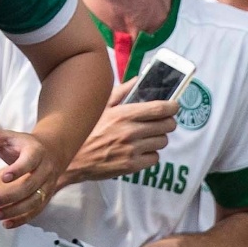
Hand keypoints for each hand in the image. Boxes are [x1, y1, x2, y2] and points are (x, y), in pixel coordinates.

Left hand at [0, 127, 58, 226]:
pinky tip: (6, 224)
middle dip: (10, 196)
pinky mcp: (46, 197)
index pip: (29, 162)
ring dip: (15, 210)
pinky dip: (22, 219)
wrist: (52, 151)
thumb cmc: (24, 145)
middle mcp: (45, 170)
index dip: (18, 170)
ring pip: (34, 201)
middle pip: (30, 186)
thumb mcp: (9, 137)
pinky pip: (36, 210)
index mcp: (36, 152)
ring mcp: (48, 185)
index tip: (3, 178)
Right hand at [61, 79, 176, 183]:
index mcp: (122, 114)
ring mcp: (132, 150)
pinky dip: (150, 154)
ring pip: (162, 142)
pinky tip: (139, 150)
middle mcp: (130, 132)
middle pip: (167, 126)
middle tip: (160, 122)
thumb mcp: (100, 106)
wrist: (73, 159)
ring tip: (146, 137)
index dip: (172, 107)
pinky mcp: (132, 166)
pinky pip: (155, 158)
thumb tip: (138, 80)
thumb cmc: (87, 129)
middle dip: (167, 123)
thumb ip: (121, 92)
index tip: (174, 106)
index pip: (159, 109)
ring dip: (157, 138)